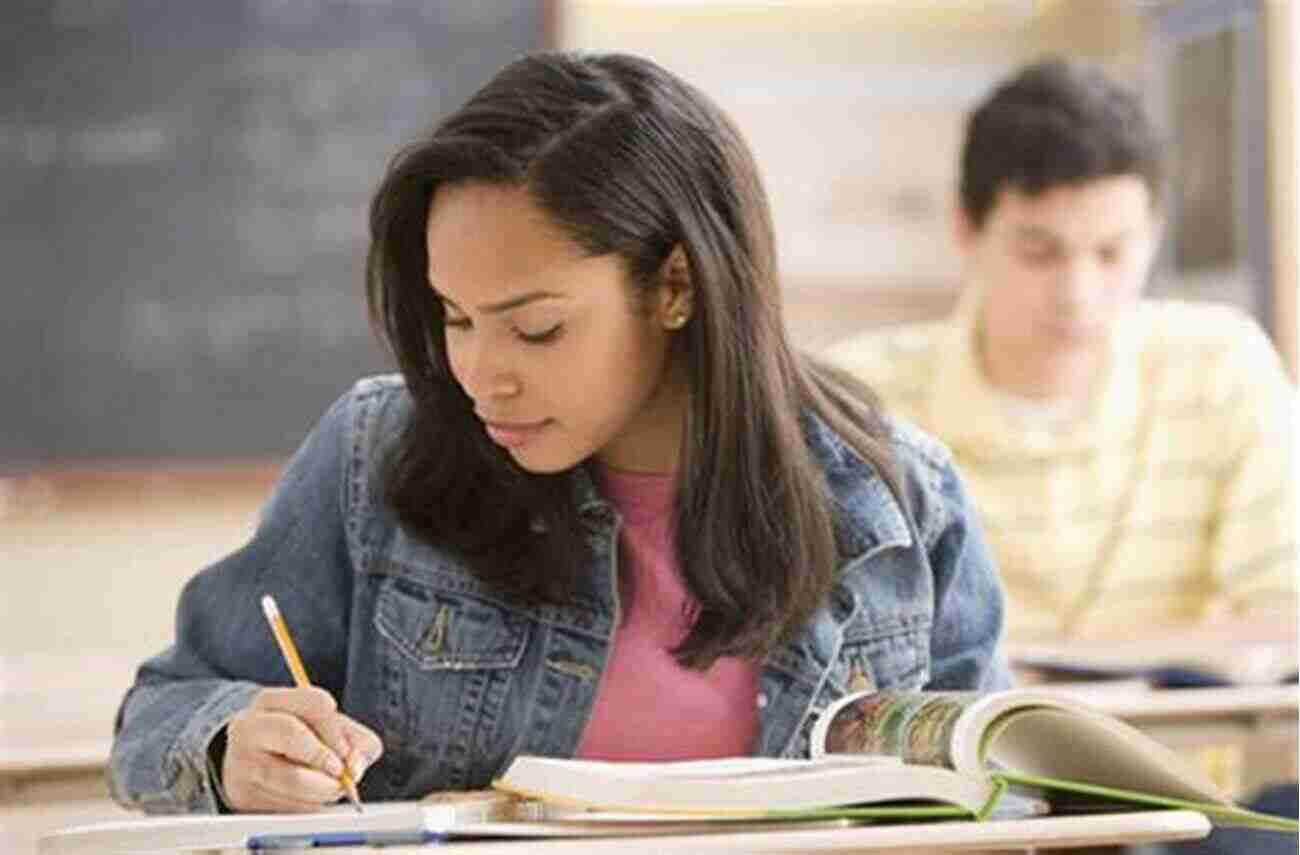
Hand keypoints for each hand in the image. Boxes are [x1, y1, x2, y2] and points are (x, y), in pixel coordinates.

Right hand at [221, 687, 383, 811]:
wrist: (252, 764)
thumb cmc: (300, 741)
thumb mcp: (330, 728)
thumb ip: (357, 741)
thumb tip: (355, 768)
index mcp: (271, 701)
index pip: (315, 704)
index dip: (338, 730)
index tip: (346, 751)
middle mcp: (249, 728)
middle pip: (294, 734)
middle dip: (326, 757)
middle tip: (340, 773)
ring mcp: (241, 763)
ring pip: (291, 778)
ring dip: (323, 788)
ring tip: (330, 788)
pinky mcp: (244, 797)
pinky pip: (286, 806)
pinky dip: (309, 806)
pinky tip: (311, 800)